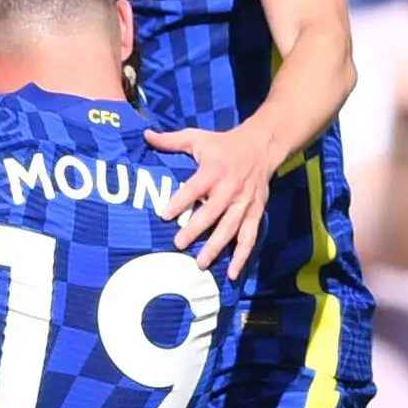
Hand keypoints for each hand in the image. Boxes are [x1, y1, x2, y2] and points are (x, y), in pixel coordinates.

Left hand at [144, 117, 279, 277]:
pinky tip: (233, 273)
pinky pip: (250, 236)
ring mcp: (244, 202)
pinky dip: (242, 255)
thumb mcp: (197, 138)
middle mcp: (230, 188)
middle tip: (178, 245)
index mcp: (214, 170)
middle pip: (213, 211)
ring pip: (231, 227)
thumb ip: (171, 141)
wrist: (262, 145)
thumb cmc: (223, 144)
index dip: (180, 201)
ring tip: (201, 263)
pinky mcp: (255, 211)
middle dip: (196, 229)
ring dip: (217, 246)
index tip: (164, 216)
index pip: (195, 188)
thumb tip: (145, 134)